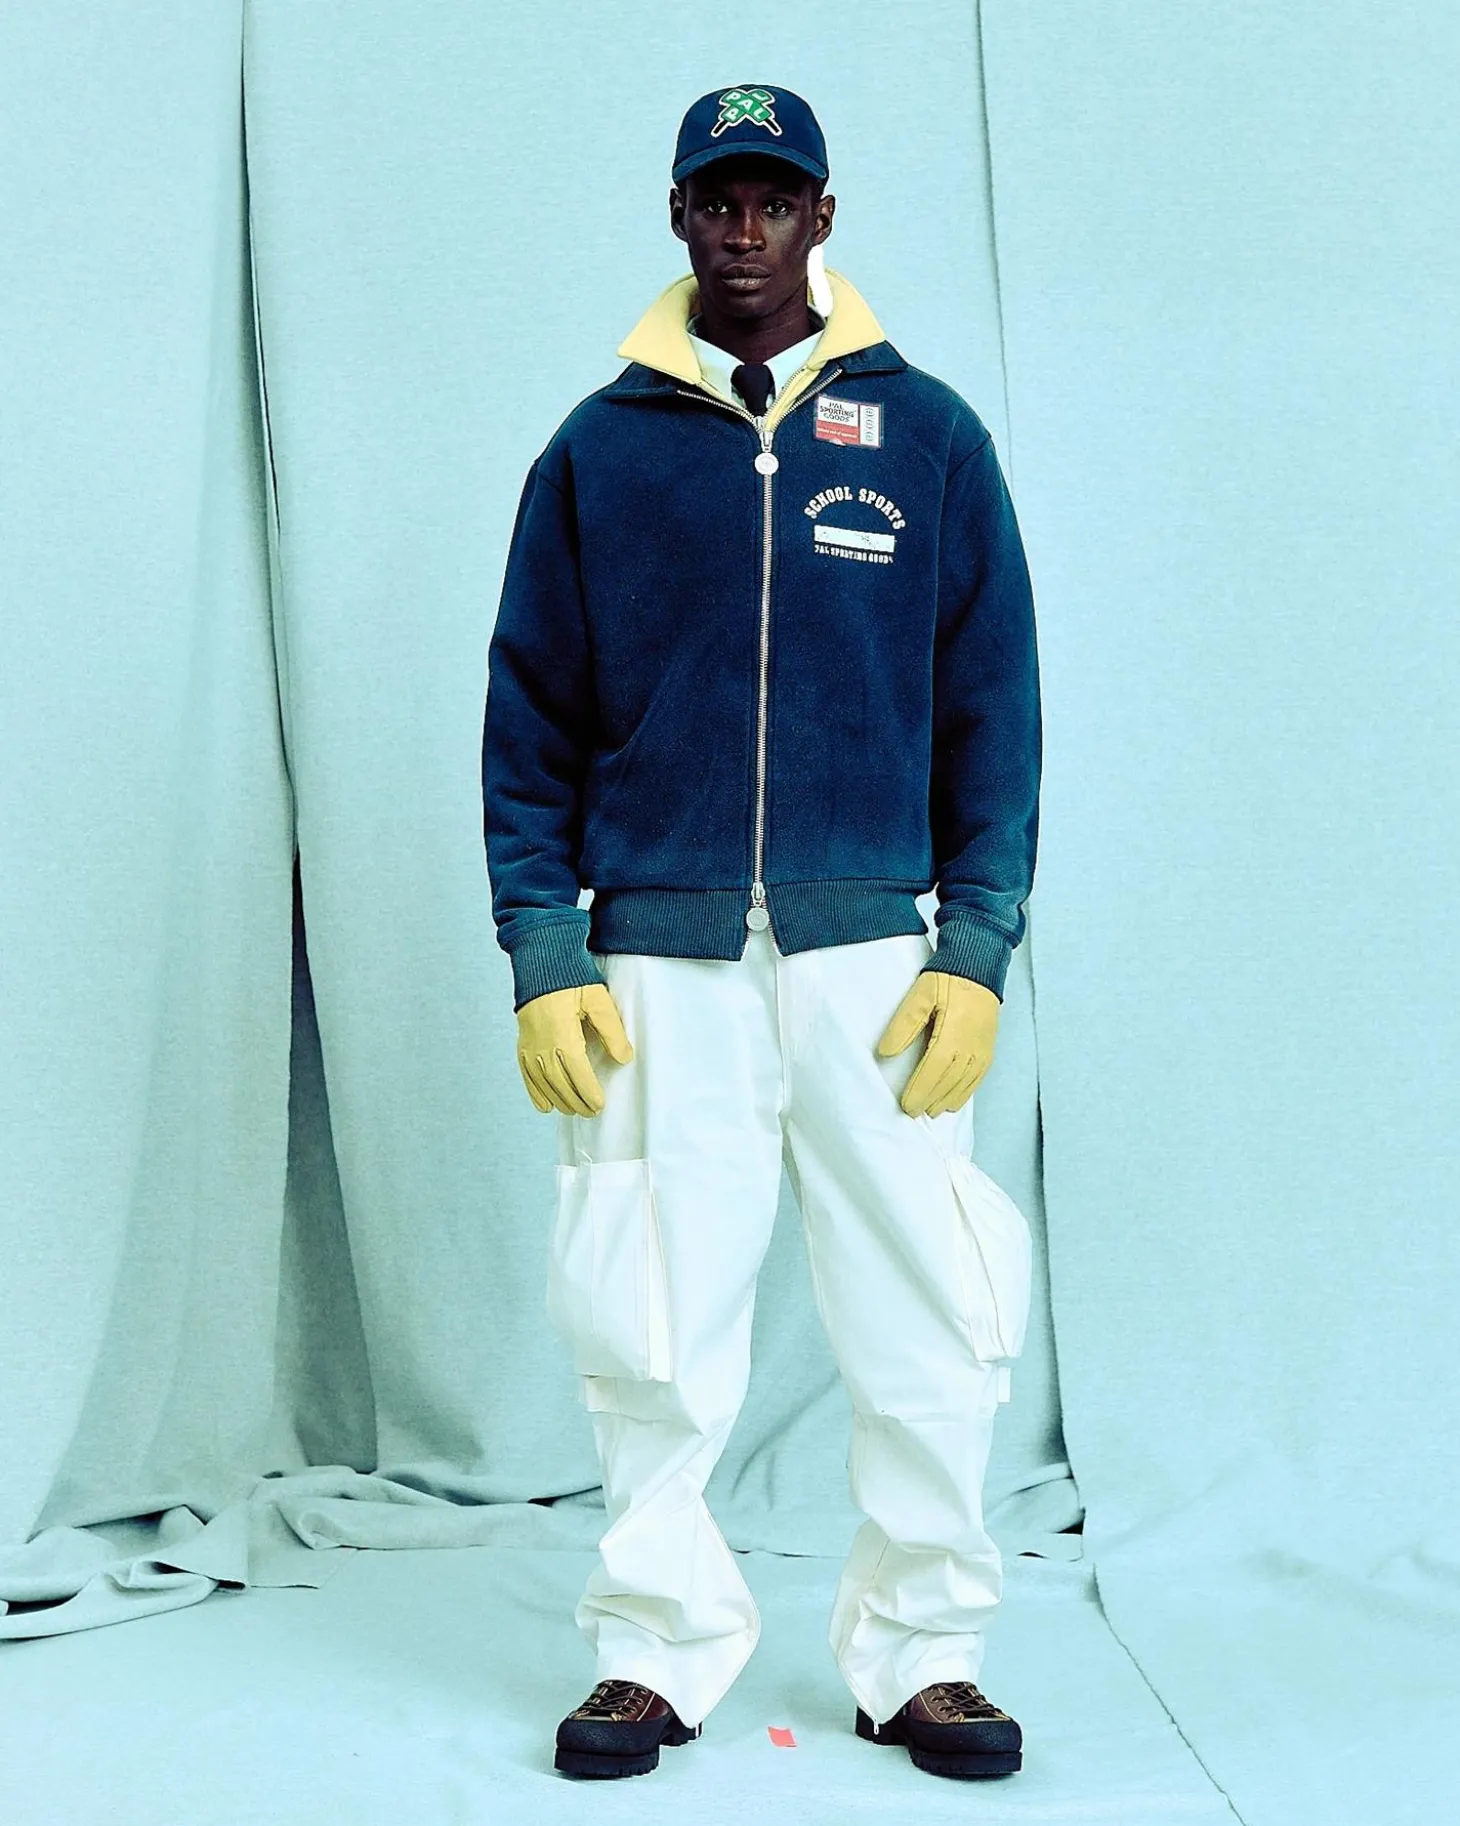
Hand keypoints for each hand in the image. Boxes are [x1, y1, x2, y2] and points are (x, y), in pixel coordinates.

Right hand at [515, 982, 633, 1115]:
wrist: (541, 963)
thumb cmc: (571, 980)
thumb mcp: (599, 1001)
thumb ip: (612, 1031)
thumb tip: (624, 1058)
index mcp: (563, 1036)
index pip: (578, 1074)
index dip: (589, 1093)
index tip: (600, 1105)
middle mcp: (543, 1045)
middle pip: (560, 1083)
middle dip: (577, 1101)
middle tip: (591, 1111)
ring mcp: (530, 1046)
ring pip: (544, 1083)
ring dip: (559, 1100)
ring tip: (574, 1110)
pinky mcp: (523, 1044)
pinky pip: (527, 1075)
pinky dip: (535, 1093)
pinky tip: (545, 1106)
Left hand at [876, 969, 999, 1116]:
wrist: (978, 968)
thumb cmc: (946, 980)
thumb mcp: (920, 996)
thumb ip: (903, 1025)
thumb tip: (885, 1053)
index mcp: (952, 1035)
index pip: (932, 1072)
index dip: (919, 1092)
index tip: (906, 1106)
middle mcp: (970, 1048)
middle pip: (947, 1083)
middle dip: (929, 1100)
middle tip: (913, 1112)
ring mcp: (982, 1051)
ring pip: (963, 1084)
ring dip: (946, 1101)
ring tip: (931, 1112)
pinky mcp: (988, 1050)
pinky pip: (977, 1079)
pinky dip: (964, 1094)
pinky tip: (953, 1101)